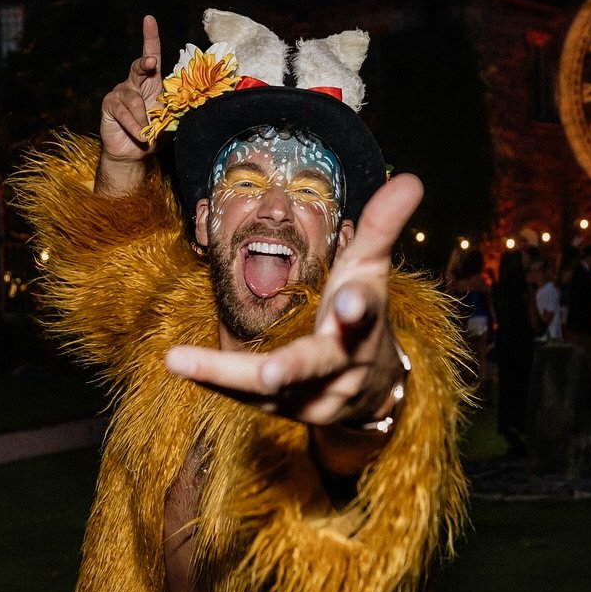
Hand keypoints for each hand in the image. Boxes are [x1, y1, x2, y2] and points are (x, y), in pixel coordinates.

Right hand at [96, 16, 163, 193]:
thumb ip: (178, 106)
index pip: (152, 55)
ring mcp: (120, 92)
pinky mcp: (110, 105)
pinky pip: (124, 112)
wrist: (134, 153)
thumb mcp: (171, 119)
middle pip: (138, 66)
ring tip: (149, 133)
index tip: (149, 19)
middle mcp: (134, 82)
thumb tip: (196, 97)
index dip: (150, 37)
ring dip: (144, 119)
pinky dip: (135, 125)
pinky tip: (140, 134)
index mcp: (151, 82)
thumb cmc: (154, 133)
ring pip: (134, 99)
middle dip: (144, 63)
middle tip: (150, 62)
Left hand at [164, 173, 422, 433]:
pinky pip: (248, 399)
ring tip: (178, 360)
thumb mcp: (370, 268)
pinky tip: (182, 365)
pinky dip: (216, 381)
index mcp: (364, 323)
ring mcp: (316, 396)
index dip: (357, 308)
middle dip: (293, 368)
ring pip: (270, 390)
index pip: (366, 312)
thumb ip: (381, 225)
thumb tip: (411, 179)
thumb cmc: (361, 313)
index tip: (348, 302)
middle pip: (317, 365)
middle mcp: (344, 365)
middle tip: (271, 372)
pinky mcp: (288, 412)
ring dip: (225, 376)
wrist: (373, 388)